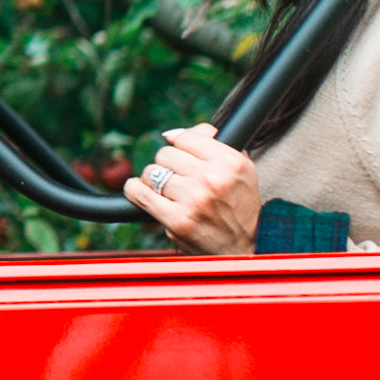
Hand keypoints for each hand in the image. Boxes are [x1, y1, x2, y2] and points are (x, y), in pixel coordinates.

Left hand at [123, 121, 263, 256]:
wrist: (245, 246)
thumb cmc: (240, 205)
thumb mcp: (240, 169)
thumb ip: (213, 144)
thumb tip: (174, 133)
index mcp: (229, 161)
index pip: (185, 137)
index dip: (179, 144)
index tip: (180, 153)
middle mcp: (211, 178)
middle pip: (165, 154)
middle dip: (168, 165)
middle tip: (177, 178)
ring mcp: (193, 199)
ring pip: (151, 172)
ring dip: (154, 180)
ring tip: (167, 190)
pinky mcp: (176, 220)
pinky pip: (139, 194)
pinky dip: (134, 190)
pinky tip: (140, 191)